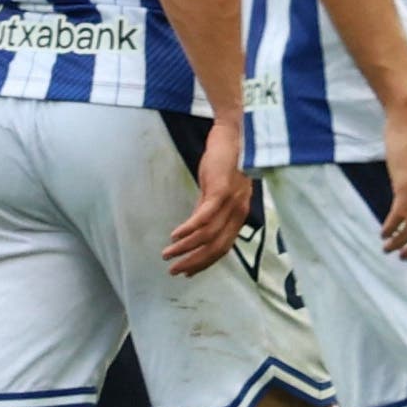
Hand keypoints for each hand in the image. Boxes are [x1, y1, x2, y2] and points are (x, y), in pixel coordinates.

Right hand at [165, 112, 253, 275]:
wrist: (234, 134)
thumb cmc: (225, 161)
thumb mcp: (216, 190)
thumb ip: (207, 209)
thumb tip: (193, 230)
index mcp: (238, 214)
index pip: (223, 247)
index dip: (205, 263)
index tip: (189, 272)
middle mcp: (238, 212)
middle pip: (216, 247)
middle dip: (193, 262)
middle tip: (174, 272)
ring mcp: (231, 202)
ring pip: (208, 235)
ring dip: (185, 248)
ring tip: (168, 255)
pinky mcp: (221, 190)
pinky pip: (204, 216)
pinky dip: (188, 229)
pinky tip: (175, 236)